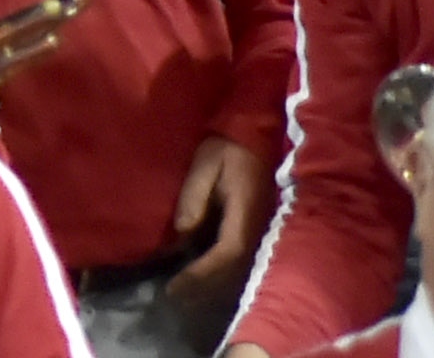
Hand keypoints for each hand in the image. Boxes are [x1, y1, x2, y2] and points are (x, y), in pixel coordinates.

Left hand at [164, 134, 267, 294]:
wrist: (257, 137)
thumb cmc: (228, 149)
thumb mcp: (205, 164)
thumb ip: (194, 196)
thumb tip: (184, 231)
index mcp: (245, 213)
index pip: (227, 252)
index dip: (203, 272)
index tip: (177, 285)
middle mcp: (257, 229)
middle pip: (233, 269)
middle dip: (204, 285)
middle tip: (174, 295)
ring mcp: (259, 231)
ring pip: (237, 269)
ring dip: (211, 283)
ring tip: (183, 293)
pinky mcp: (254, 230)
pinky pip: (237, 258)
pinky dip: (218, 271)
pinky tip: (199, 276)